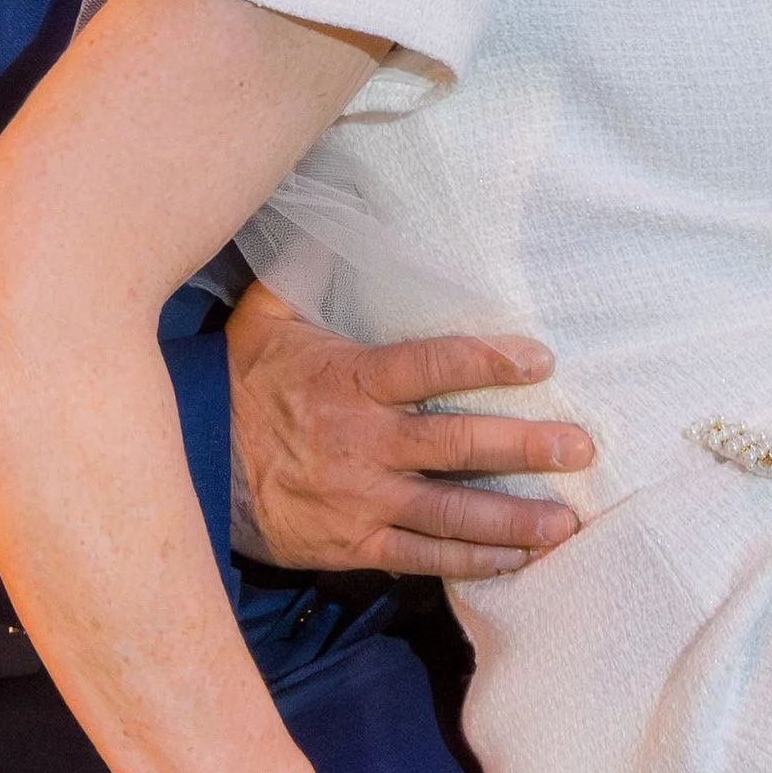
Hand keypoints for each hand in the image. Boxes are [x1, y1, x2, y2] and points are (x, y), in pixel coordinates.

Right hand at [225, 283, 593, 579]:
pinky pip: (422, 557)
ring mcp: (362, 500)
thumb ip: (304, 272)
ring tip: (566, 521)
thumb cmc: (238, 384)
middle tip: (579, 447)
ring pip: (450, 514)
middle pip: (457, 446)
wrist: (192, 467)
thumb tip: (328, 211)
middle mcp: (363, 444)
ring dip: (513, 518)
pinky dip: (470, 561)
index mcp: (350, 382)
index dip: (487, 362)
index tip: (539, 360)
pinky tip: (514, 559)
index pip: (430, 367)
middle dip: (525, 447)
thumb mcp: (264, 319)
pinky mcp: (354, 545)